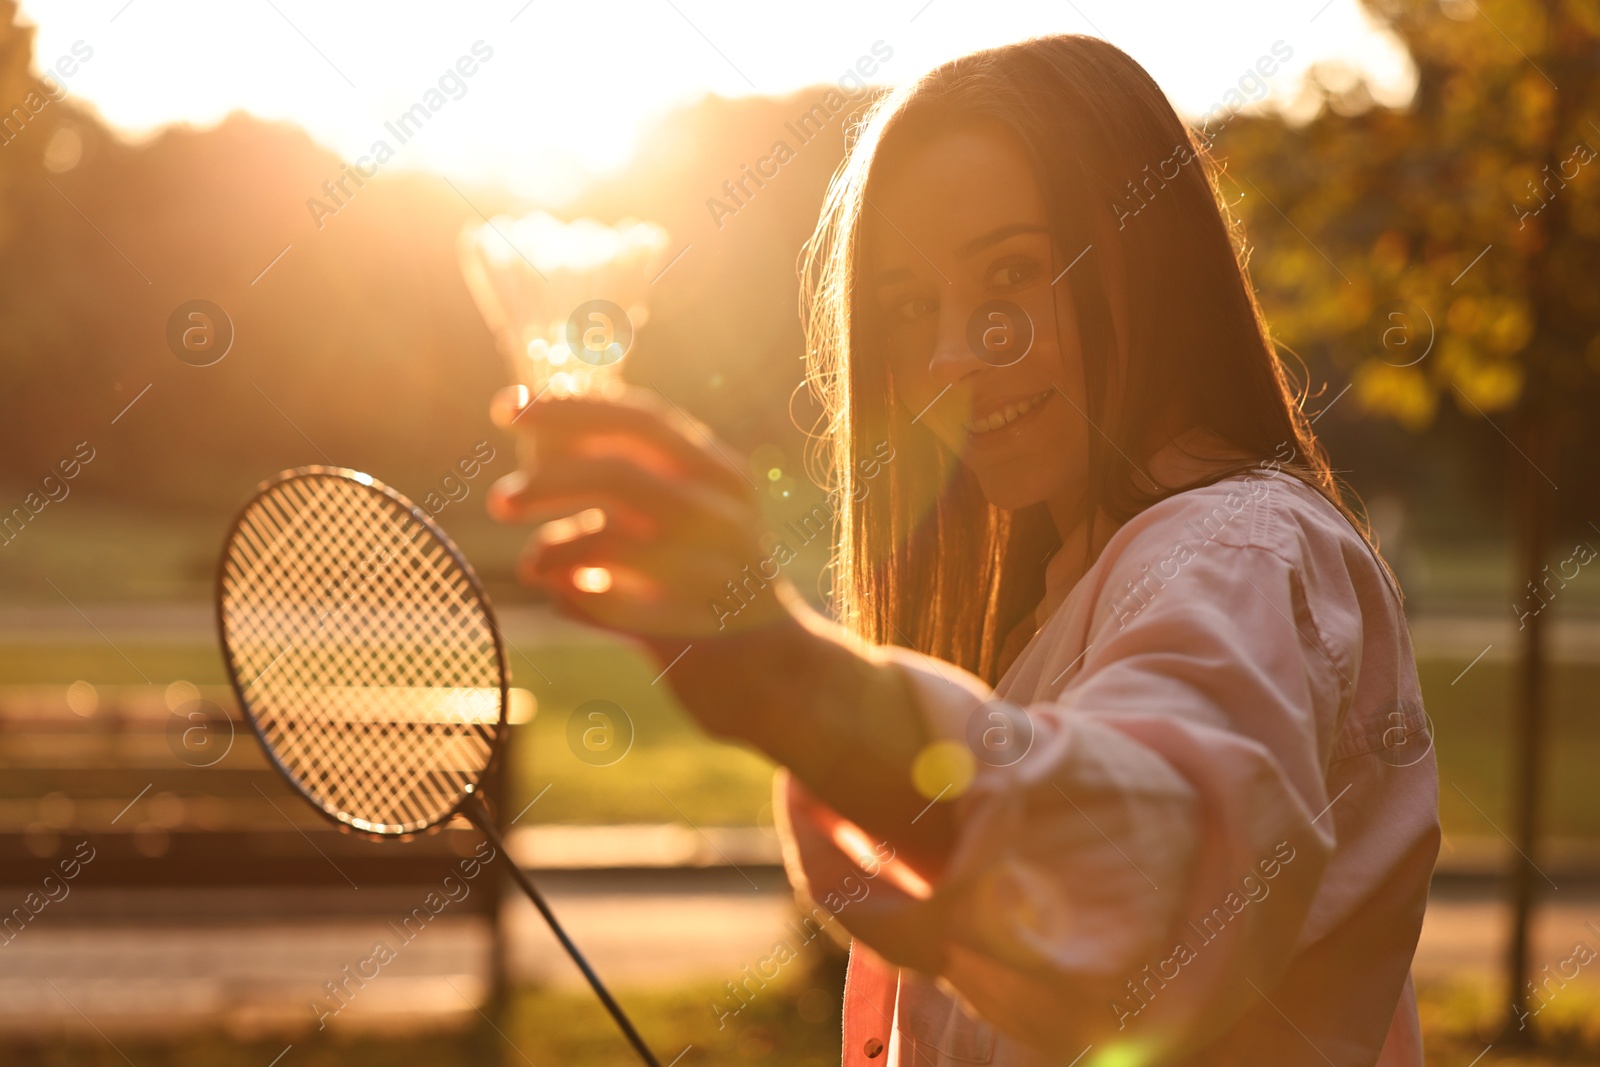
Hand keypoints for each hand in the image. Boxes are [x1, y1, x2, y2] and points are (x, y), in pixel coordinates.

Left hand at [486, 386, 809, 721]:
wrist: (779, 674)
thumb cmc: (711, 580)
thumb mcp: (683, 513)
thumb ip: (619, 474)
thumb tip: (535, 436)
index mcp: (720, 473)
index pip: (639, 419)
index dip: (568, 408)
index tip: (505, 408)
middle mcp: (723, 516)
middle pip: (620, 477)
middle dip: (549, 482)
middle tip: (498, 499)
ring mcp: (713, 575)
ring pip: (612, 542)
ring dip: (556, 550)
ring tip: (532, 566)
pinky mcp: (694, 633)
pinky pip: (610, 605)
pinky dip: (576, 597)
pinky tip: (566, 597)